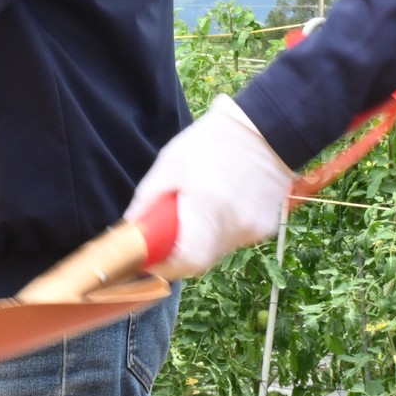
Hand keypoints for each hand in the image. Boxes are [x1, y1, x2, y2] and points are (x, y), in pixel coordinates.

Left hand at [125, 96, 297, 278]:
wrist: (265, 129)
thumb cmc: (213, 141)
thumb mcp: (171, 162)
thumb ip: (148, 197)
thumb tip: (130, 225)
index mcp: (207, 207)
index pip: (187, 260)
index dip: (165, 267)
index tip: (150, 262)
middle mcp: (233, 224)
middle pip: (201, 260)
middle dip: (179, 255)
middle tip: (167, 238)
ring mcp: (252, 229)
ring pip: (218, 251)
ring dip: (201, 242)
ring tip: (196, 211)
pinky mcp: (265, 229)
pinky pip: (234, 240)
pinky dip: (221, 231)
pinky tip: (220, 205)